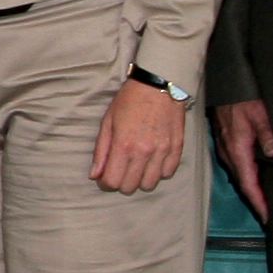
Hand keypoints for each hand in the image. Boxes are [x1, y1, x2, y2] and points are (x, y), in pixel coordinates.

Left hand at [90, 79, 185, 194]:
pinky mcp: (177, 148)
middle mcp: (143, 152)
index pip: (112, 182)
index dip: (106, 183)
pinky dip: (159, 172)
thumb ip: (101, 150)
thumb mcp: (108, 121)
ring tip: (137, 167)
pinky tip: (153, 161)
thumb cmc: (129, 101)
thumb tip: (95, 175)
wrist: (158, 85)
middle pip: (130, 187)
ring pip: (150, 184)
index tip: (105, 176)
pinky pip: (168, 173)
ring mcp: (162, 151)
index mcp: (123, 145)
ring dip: (141, 180)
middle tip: (121, 170)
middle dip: (122, 183)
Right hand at [217, 99, 272, 219]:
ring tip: (266, 198)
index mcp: (237, 148)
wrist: (224, 81)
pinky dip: (248, 174)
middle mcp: (229, 151)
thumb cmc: (242, 95)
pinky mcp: (227, 141)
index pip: (248, 183)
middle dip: (256, 199)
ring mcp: (226, 146)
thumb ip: (268, 133)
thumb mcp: (260, 112)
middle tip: (271, 213)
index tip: (267, 217)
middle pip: (243, 182)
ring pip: (240, 174)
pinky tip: (257, 175)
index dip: (258, 201)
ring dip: (252, 187)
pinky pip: (238, 164)